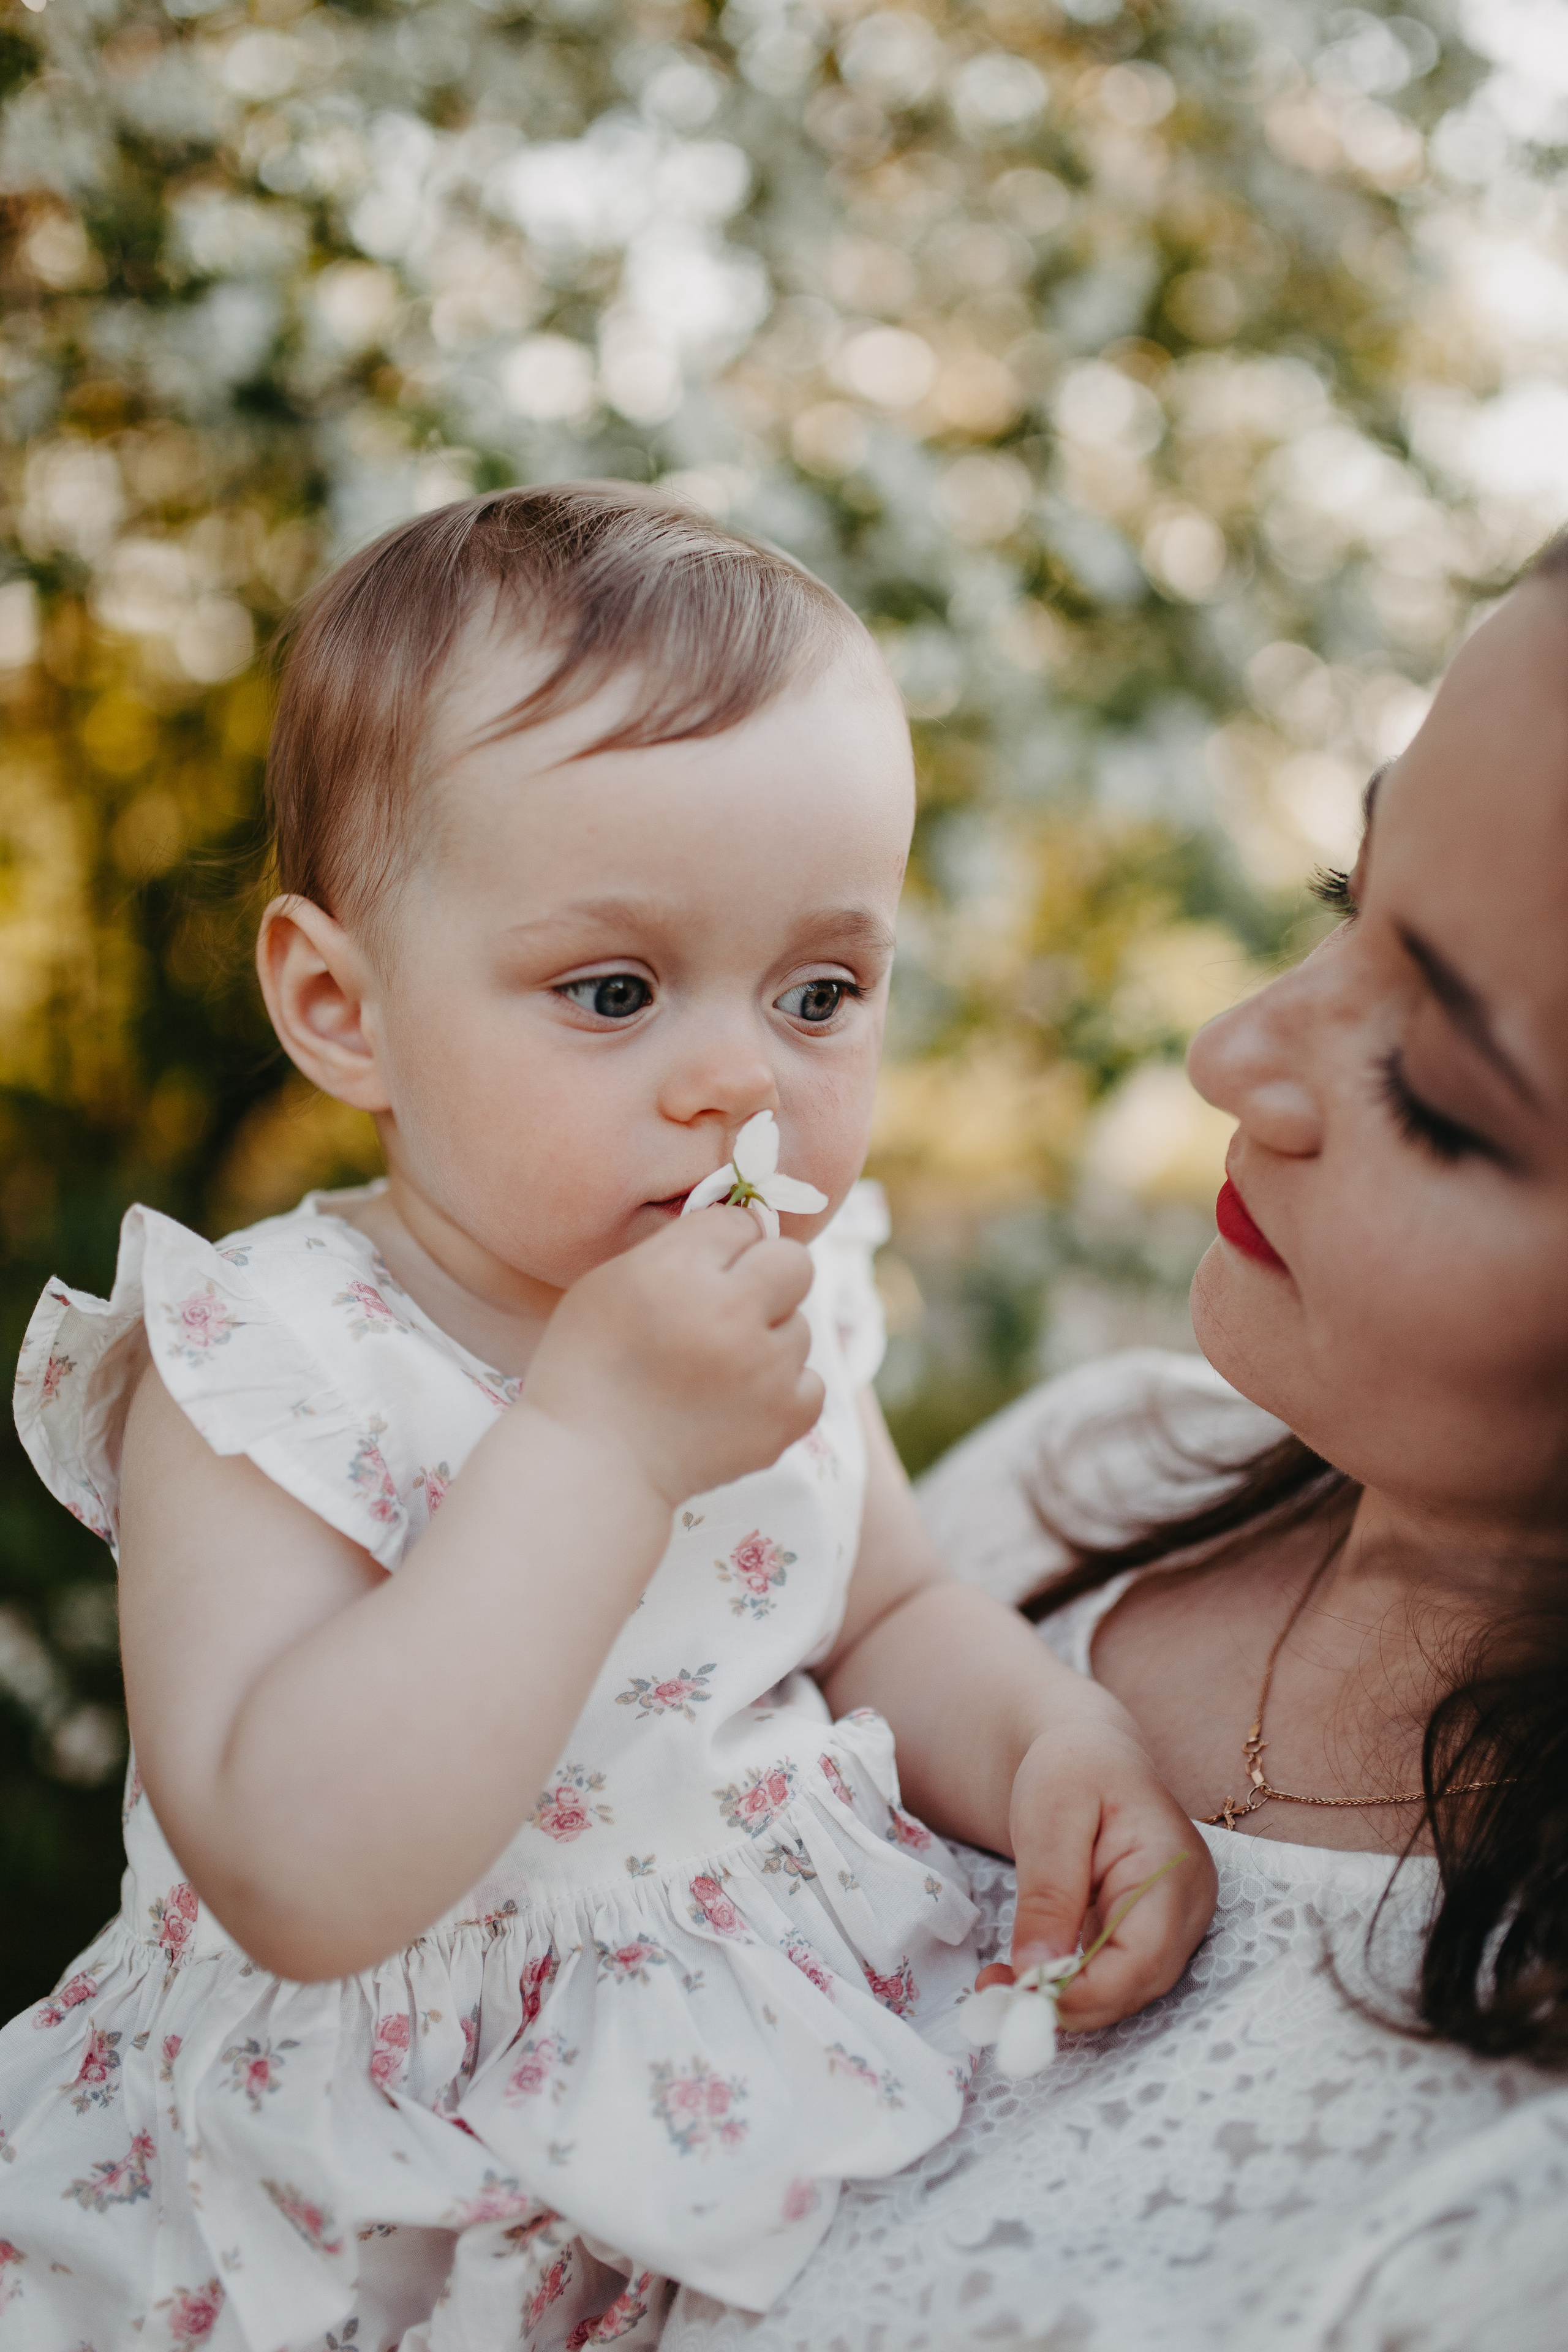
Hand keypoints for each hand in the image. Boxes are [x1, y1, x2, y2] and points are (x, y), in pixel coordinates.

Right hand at [522, 1205, 824, 1507]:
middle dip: (767, 1277)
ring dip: (768, 1340)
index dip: (721, 1244)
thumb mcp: (613, 1281)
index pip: (740, 1223)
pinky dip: (782, 1390)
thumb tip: (743, 1229)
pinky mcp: (785, 1418)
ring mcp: (766, 1369)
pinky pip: (811, 1381)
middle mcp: (732, 1313)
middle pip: (795, 1261)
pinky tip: (740, 1399)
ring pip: (800, 1326)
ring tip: (718, 1369)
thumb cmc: (589, 1365)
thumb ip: (678, 1248)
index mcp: (681, 1270)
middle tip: (732, 1307)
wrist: (591, 1462)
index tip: (702, 1271)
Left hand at [979, 1710, 1216, 2033]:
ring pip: (1127, 1989)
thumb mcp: (1049, 1817)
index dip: (1087, 1991)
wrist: (1085, 1750)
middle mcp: (1188, 1904)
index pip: (1143, 1956)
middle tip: (998, 1998)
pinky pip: (1116, 1975)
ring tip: (1001, 1986)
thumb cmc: (1071, 1767)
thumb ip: (1048, 1895)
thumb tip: (1038, 1974)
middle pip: (1139, 1984)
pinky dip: (1072, 1985)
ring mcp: (1174, 1921)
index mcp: (1172, 1866)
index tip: (1023, 1997)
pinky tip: (1026, 1976)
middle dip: (1071, 2003)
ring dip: (1067, 2001)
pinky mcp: (1149, 1932)